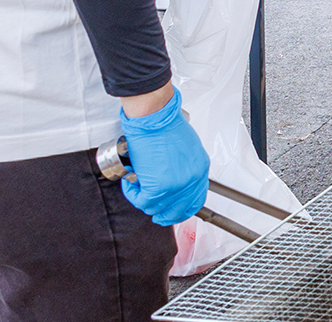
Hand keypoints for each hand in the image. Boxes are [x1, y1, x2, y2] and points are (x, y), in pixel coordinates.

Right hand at [118, 87, 209, 225]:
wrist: (155, 117)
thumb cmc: (166, 125)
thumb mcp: (187, 148)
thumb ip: (184, 167)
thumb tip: (174, 179)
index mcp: (200, 169)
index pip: (195, 200)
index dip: (181, 209)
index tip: (172, 210)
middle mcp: (191, 180)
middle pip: (179, 210)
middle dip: (163, 214)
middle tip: (152, 208)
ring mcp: (176, 186)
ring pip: (156, 208)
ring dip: (143, 199)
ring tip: (137, 185)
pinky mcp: (158, 188)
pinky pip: (143, 202)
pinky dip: (133, 194)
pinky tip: (131, 183)